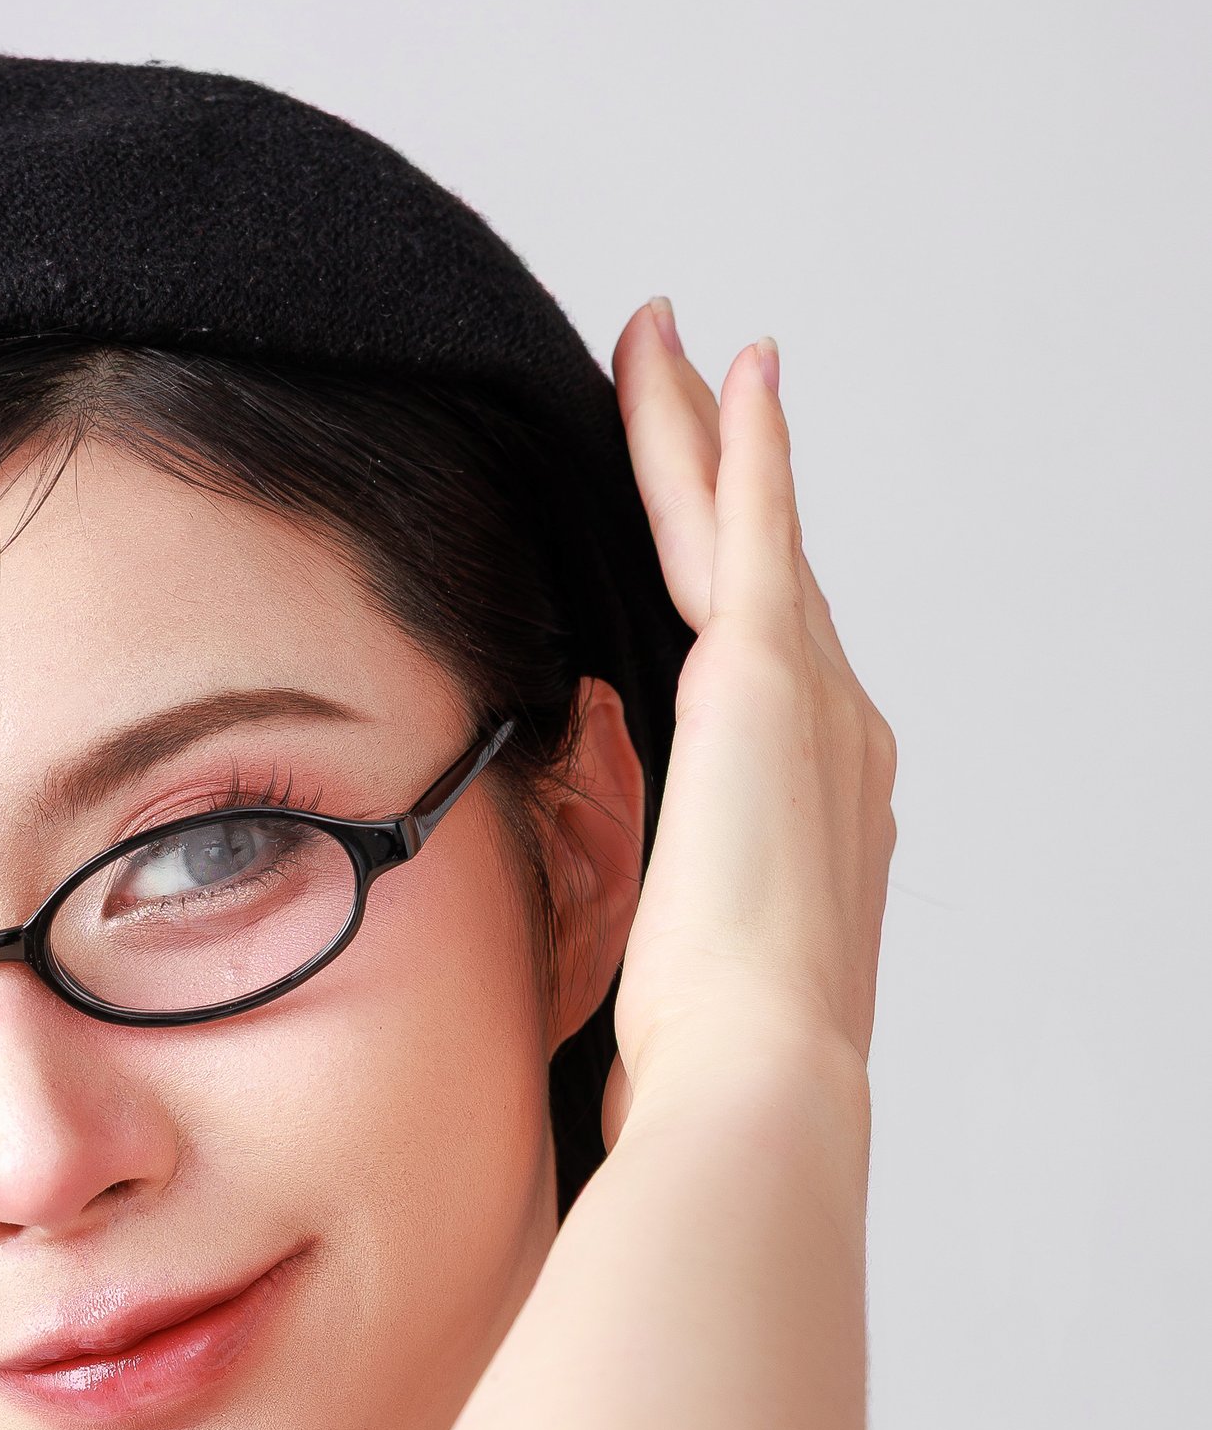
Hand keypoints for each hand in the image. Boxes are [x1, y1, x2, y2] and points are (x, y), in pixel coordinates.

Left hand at [608, 307, 896, 1131]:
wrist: (755, 1079)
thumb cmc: (708, 1062)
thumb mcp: (672, 968)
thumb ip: (648, 910)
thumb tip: (593, 920)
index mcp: (813, 808)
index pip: (758, 663)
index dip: (728, 585)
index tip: (705, 525)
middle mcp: (835, 738)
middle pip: (760, 575)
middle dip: (725, 476)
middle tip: (701, 382)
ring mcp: (811, 700)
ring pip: (743, 532)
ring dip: (708, 436)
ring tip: (673, 350)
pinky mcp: (764, 678)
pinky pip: (749, 530)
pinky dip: (744, 447)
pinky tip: (733, 371)